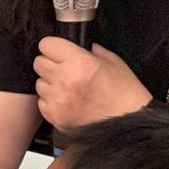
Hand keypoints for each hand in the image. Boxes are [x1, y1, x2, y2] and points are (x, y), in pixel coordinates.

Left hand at [32, 38, 151, 130]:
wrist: (129, 123)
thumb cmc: (124, 91)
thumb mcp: (113, 62)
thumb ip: (92, 50)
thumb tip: (78, 46)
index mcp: (79, 62)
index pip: (46, 45)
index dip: (53, 47)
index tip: (59, 51)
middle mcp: (64, 79)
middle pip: (39, 63)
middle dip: (50, 63)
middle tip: (63, 69)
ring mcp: (57, 100)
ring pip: (39, 83)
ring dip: (49, 83)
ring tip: (67, 88)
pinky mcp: (55, 117)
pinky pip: (42, 102)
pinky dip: (51, 101)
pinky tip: (67, 102)